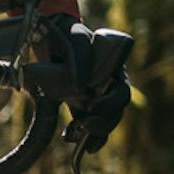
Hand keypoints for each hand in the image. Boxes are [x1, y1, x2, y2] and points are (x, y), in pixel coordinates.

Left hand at [31, 13, 131, 158]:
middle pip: (114, 113)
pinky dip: (81, 137)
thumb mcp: (76, 36)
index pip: (122, 93)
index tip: (94, 106)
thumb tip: (82, 85)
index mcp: (114, 71)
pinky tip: (71, 140)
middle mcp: (108, 87)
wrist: (52, 35)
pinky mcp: (80, 106)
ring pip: (101, 122)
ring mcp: (94, 97)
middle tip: (86, 125)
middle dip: (103, 124)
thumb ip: (82, 54)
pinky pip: (86, 126)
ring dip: (92, 133)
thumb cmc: (68, 33)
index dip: (112, 103)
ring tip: (74, 135)